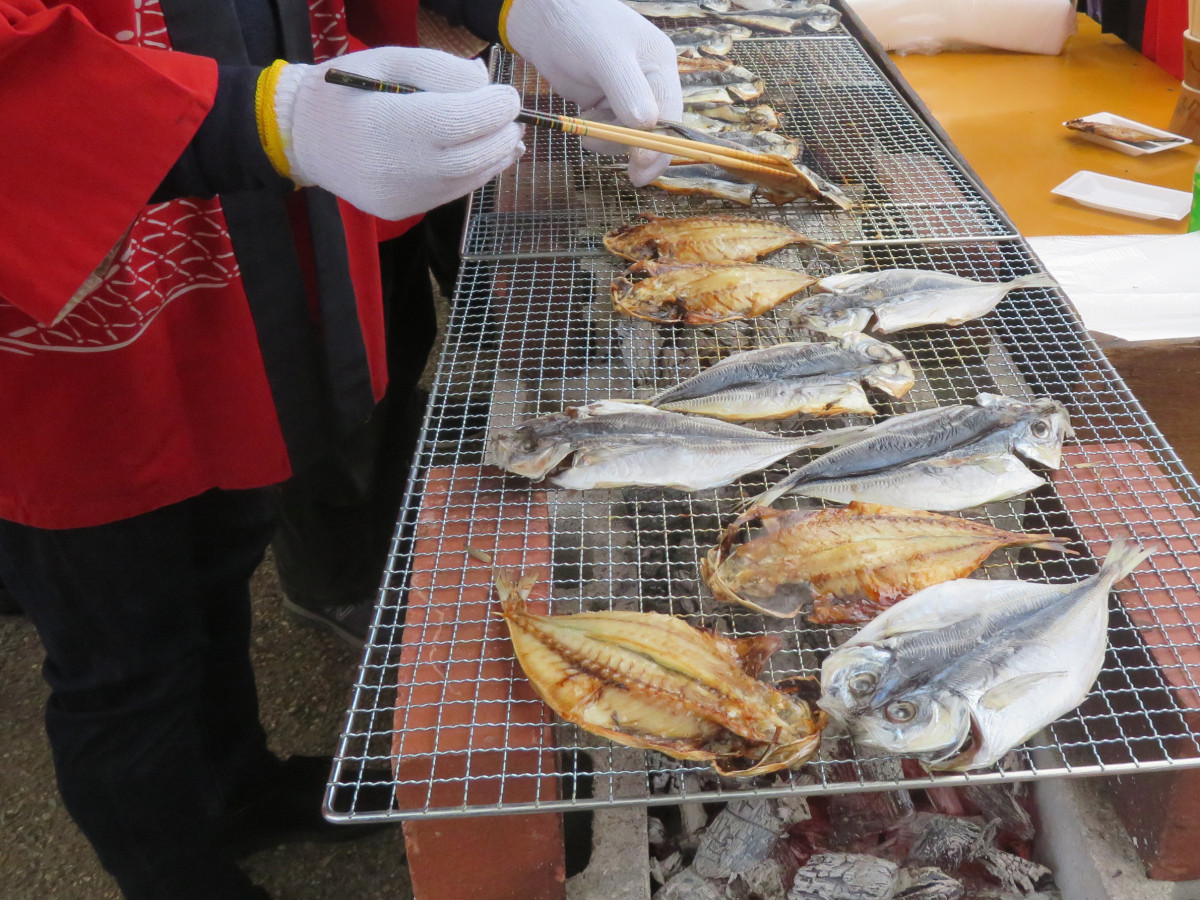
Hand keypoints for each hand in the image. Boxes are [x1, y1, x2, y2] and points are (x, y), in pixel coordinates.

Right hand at [260, 47, 524, 219]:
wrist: (299, 136)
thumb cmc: (345, 89)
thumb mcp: (388, 60)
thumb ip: (440, 67)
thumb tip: (485, 83)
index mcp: (396, 123)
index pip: (468, 119)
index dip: (497, 107)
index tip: (507, 94)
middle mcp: (403, 167)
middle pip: (477, 154)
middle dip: (503, 133)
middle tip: (512, 116)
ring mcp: (405, 195)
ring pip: (470, 179)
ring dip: (495, 156)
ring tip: (506, 136)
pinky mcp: (404, 209)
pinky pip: (452, 193)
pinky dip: (474, 173)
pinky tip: (480, 155)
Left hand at [503, 0, 682, 185]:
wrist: (545, 19)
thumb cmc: (579, 25)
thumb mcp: (605, 55)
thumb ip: (627, 90)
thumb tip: (646, 126)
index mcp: (661, 65)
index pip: (670, 115)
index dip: (660, 146)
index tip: (642, 168)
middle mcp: (650, 82)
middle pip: (654, 131)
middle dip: (634, 148)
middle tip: (627, 173)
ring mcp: (628, 94)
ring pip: (630, 135)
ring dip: (610, 139)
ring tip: (587, 125)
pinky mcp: (607, 103)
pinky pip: (611, 131)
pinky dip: (598, 133)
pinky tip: (585, 119)